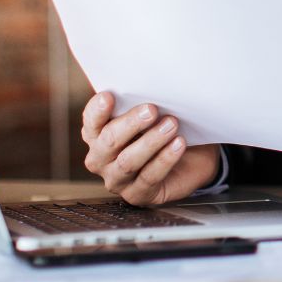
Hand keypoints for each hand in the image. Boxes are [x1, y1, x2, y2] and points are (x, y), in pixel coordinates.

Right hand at [81, 92, 219, 206]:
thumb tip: (146, 87)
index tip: (109, 96)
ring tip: (171, 125)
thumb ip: (140, 105)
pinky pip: (150, 177)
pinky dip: (165, 159)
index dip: (97, 110)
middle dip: (130, 124)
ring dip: (150, 142)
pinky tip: (178, 144)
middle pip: (108, 141)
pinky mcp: (137, 194)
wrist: (190, 159)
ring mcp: (116, 179)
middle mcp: (100, 159)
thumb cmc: (162, 130)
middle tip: (151, 109)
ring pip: (127, 161)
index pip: (91, 122)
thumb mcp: (151, 116)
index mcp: (97, 135)